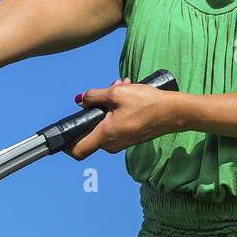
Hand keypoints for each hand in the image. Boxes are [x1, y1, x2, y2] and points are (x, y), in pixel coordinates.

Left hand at [63, 77, 184, 159]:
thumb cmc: (148, 103)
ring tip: (121, 86)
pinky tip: (128, 93)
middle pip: (91, 129)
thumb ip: (94, 96)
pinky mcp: (129, 137)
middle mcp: (112, 143)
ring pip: (104, 123)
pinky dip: (117, 110)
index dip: (65, 144)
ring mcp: (121, 142)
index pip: (77, 150)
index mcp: (106, 135)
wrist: (175, 113)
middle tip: (107, 90)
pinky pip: (115, 124)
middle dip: (94, 108)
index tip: (62, 133)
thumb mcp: (117, 93)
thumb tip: (81, 99)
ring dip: (108, 105)